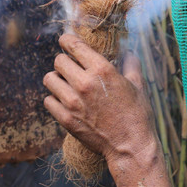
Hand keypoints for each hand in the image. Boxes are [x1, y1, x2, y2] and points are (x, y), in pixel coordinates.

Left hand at [43, 34, 156, 164]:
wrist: (130, 147)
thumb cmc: (137, 114)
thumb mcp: (138, 85)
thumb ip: (130, 64)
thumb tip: (127, 52)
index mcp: (102, 70)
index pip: (73, 45)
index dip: (66, 40)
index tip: (65, 41)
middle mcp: (84, 83)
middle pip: (58, 61)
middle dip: (64, 62)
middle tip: (70, 68)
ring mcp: (72, 102)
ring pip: (49, 79)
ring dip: (56, 79)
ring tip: (65, 84)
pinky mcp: (66, 119)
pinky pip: (48, 100)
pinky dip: (54, 99)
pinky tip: (64, 101)